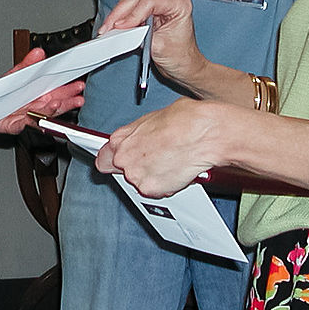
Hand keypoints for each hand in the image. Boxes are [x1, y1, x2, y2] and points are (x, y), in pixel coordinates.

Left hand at [0, 46, 84, 134]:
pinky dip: (35, 118)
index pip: (58, 88)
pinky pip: (27, 122)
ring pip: (45, 113)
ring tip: (61, 102)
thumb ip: (28, 65)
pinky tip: (41, 114)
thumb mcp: (15, 75)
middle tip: (79, 92)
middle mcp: (37, 105)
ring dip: (55, 108)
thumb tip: (39, 52)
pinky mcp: (18, 125)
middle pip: (56, 101)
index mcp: (39, 93)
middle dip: (69, 97)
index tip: (79, 81)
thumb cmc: (2, 96)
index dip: (69, 86)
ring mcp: (30, 116)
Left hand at [95, 98, 222, 196]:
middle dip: (137, 168)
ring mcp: (136, 176)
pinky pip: (156, 191)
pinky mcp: (151, 189)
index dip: (114, 161)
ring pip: (140, 182)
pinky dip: (166, 184)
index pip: (104, 158)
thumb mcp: (153, 118)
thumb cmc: (185, 121)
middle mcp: (124, 159)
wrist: (204, 133)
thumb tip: (141, 136)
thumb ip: (138, 133)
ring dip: (153, 176)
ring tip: (170, 162)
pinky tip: (176, 170)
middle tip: (155, 160)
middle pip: (121, 172)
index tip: (120, 162)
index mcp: (121, 139)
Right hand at [99, 0, 206, 90]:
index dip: (132, 14)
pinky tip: (114, 26)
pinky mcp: (149, 10)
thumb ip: (140, 35)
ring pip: (130, 0)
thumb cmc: (181, 57)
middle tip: (109, 27)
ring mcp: (158, 3)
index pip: (149, 1)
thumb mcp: (158, 46)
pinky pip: (130, 8)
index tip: (121, 26)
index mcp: (179, 4)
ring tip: (109, 28)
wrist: (183, 65)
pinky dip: (120, 17)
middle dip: (120, 13)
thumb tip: (123, 30)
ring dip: (118, 14)